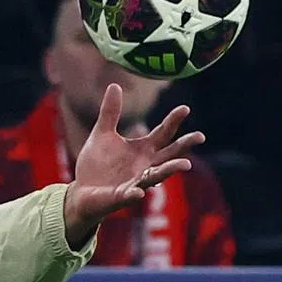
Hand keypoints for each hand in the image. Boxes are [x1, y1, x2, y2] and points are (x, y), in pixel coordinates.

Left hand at [62, 84, 203, 248]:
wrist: (82, 191)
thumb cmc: (96, 164)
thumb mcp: (102, 133)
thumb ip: (110, 112)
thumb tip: (115, 85)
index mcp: (142, 150)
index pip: (163, 133)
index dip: (173, 121)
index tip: (185, 108)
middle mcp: (145, 166)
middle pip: (169, 155)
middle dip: (184, 146)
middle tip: (200, 136)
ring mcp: (135, 182)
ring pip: (157, 176)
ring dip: (170, 170)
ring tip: (186, 164)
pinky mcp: (121, 196)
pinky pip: (129, 195)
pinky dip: (134, 193)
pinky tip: (139, 191)